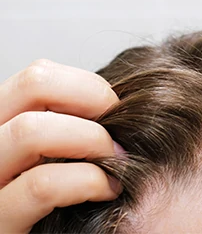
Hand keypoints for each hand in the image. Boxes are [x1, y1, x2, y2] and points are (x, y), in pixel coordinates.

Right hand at [0, 59, 121, 232]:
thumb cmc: (56, 197)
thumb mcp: (55, 151)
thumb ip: (68, 125)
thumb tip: (113, 105)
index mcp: (3, 123)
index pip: (38, 75)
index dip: (86, 85)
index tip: (114, 109)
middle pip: (33, 82)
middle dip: (92, 97)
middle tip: (118, 127)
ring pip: (31, 130)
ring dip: (91, 140)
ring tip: (116, 159)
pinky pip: (44, 185)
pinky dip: (88, 181)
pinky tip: (108, 189)